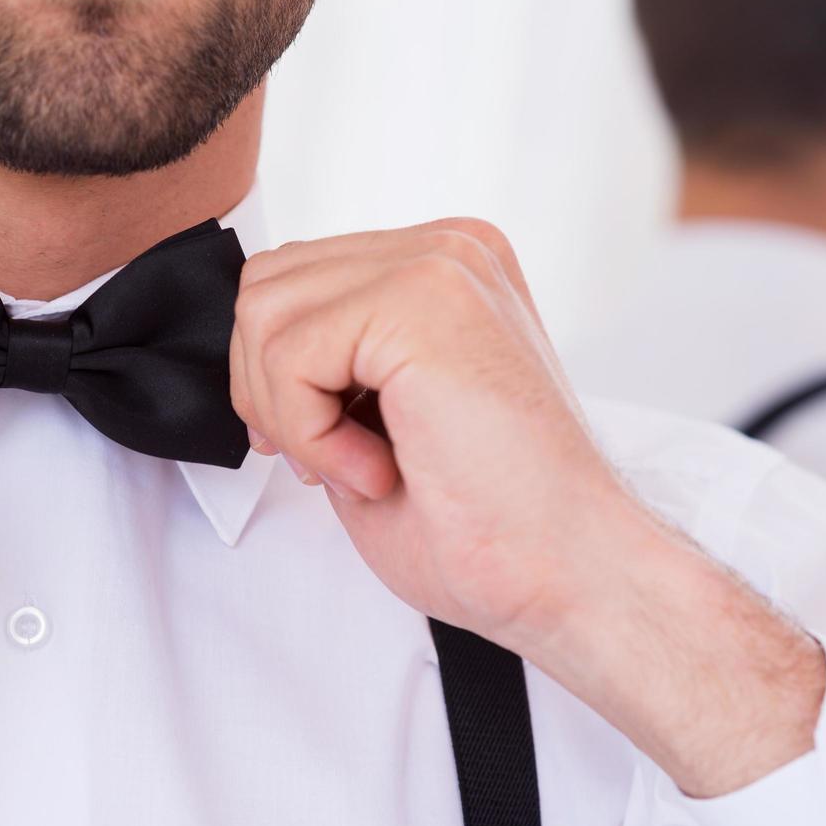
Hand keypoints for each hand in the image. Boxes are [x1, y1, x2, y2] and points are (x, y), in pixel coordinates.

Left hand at [231, 220, 823, 796]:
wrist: (573, 575)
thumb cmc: (491, 527)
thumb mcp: (380, 422)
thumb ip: (326, 368)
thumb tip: (251, 352)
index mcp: (446, 271)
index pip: (297, 281)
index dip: (279, 377)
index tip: (326, 449)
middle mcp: (448, 250)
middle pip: (268, 283)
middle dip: (268, 388)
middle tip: (333, 460)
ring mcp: (440, 264)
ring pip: (265, 309)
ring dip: (290, 412)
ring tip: (365, 466)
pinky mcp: (424, 299)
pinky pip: (289, 350)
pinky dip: (309, 430)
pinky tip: (377, 469)